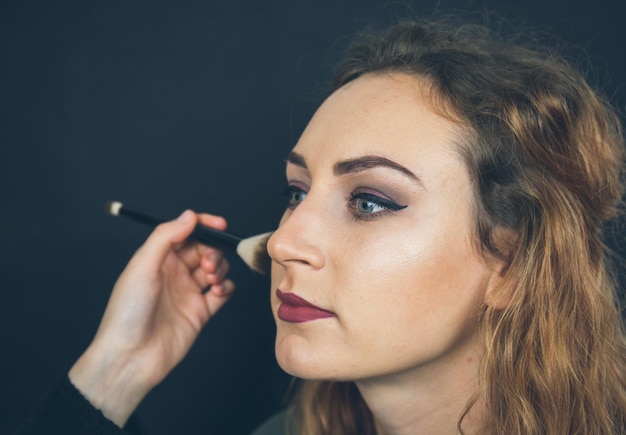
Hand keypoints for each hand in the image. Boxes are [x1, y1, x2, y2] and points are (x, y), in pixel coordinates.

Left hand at [69, 210, 233, 426]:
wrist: (130, 358)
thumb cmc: (127, 313)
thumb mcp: (142, 266)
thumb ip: (166, 236)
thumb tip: (189, 216)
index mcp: (157, 259)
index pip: (184, 232)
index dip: (203, 225)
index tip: (219, 225)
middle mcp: (173, 273)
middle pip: (203, 249)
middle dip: (212, 250)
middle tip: (208, 263)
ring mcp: (187, 292)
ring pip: (215, 268)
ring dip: (220, 267)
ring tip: (211, 279)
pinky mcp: (200, 312)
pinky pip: (222, 293)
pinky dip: (226, 287)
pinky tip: (218, 291)